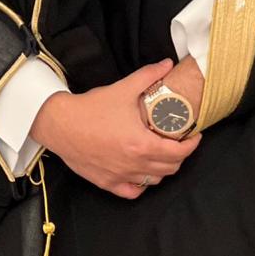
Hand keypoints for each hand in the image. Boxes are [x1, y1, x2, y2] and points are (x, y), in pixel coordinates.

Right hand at [30, 58, 202, 198]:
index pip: (179, 153)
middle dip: (180, 156)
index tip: (194, 136)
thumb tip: (168, 64)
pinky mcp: (107, 182)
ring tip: (162, 155)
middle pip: (170, 169)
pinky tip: (141, 173)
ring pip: (154, 181)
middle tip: (179, 142)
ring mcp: (121, 176)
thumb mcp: (123, 89)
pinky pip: (132, 192)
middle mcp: (134, 165)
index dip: (192, 145)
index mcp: (142, 144)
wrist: (60, 124)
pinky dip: (141, 185)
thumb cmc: (91, 108)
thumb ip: (149, 76)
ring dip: (163, 169)